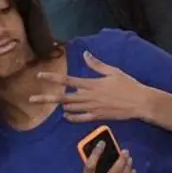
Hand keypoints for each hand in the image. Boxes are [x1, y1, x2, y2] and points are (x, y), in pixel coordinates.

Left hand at [30, 51, 153, 122]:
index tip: (39, 76)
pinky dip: (72, 117)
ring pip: (70, 108)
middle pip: (63, 98)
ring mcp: (92, 108)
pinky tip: (66, 115)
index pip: (68, 80)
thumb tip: (85, 54)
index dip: (52, 78)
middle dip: (46, 98)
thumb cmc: (128, 84)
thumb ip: (97, 64)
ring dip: (59, 106)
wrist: (140, 102)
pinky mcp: (98, 117)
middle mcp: (89, 96)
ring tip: (50, 103)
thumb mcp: (113, 71)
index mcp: (92, 84)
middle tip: (31, 100)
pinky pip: (80, 119)